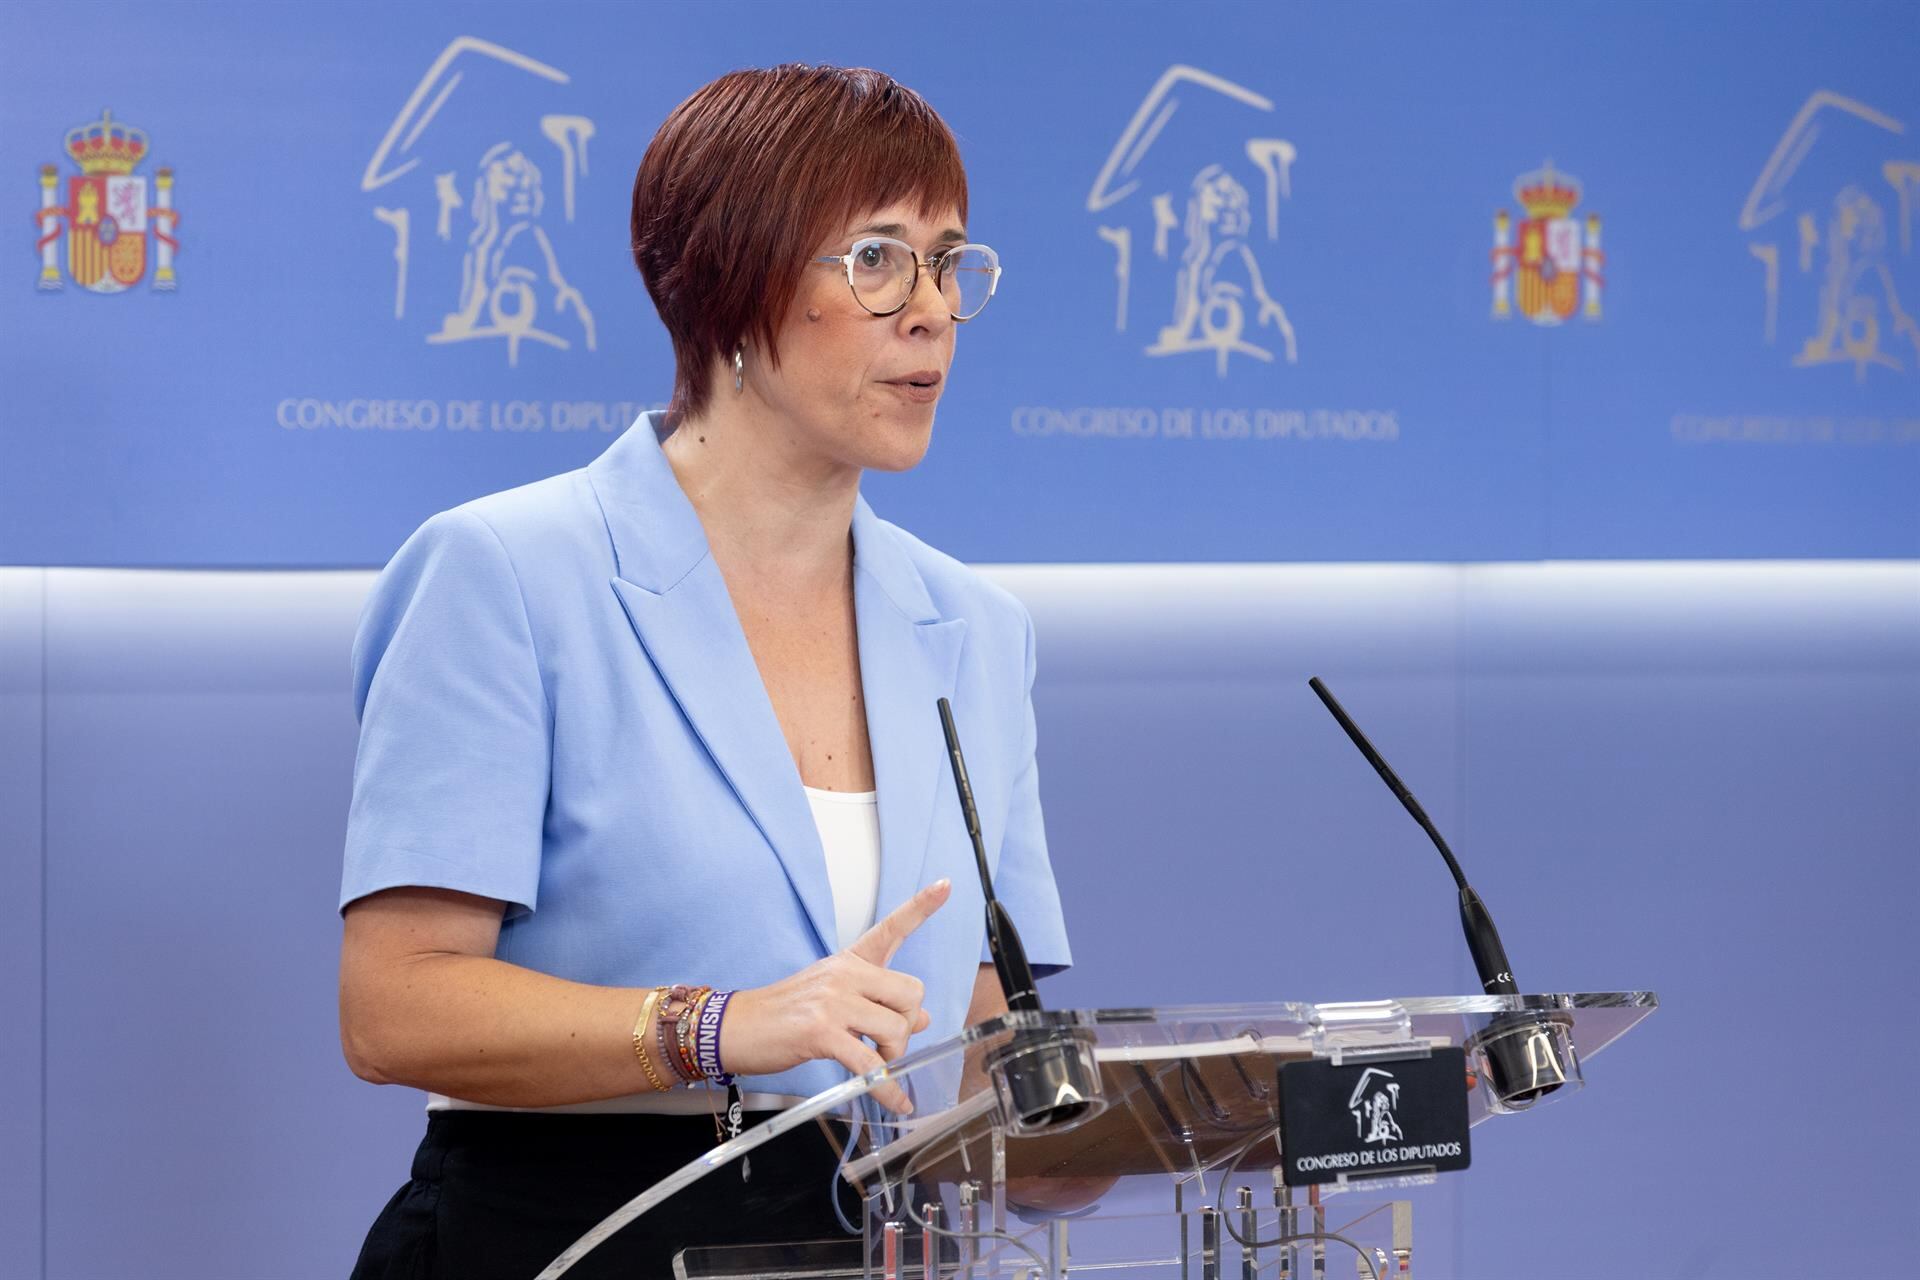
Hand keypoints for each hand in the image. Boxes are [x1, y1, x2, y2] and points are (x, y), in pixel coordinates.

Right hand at [720, 878, 951, 1113]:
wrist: (735, 1027)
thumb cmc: (783, 1014)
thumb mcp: (833, 998)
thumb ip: (879, 1003)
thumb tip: (923, 1018)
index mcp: (848, 961)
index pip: (891, 928)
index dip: (921, 906)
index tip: (946, 885)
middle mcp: (844, 974)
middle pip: (911, 993)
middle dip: (907, 1025)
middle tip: (887, 1043)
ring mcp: (833, 1002)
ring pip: (898, 1027)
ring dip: (893, 1055)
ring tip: (874, 1063)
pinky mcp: (822, 1033)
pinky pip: (872, 1065)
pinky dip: (887, 1088)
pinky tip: (895, 1100)